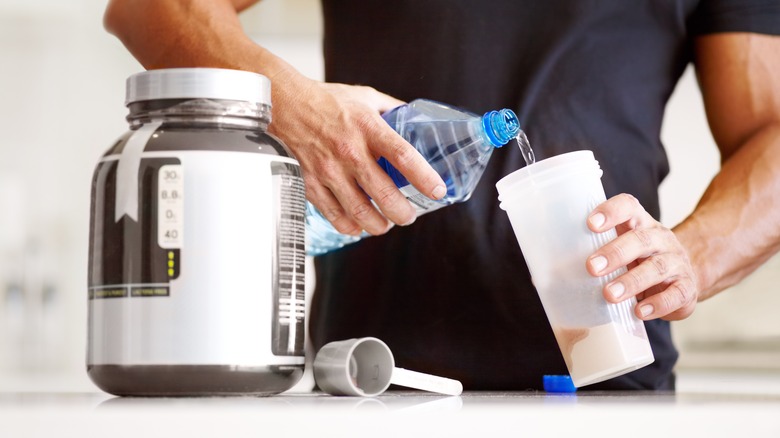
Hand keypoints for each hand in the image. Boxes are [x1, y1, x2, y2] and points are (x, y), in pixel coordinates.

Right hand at [269, 79, 446, 236]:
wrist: (284, 104)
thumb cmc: (326, 101)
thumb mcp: (365, 97)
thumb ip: (392, 110)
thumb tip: (416, 121)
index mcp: (368, 128)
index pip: (403, 156)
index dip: (424, 178)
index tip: (438, 191)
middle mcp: (349, 151)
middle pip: (384, 194)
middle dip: (403, 213)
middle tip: (409, 215)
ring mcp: (329, 170)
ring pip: (360, 212)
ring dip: (379, 225)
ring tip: (385, 223)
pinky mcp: (310, 183)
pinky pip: (334, 215)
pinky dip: (350, 226)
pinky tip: (358, 226)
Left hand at [585, 194, 699, 320]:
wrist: (682, 276)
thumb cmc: (638, 261)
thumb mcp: (619, 249)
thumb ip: (591, 254)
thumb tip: (544, 276)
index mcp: (640, 223)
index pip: (628, 207)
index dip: (611, 212)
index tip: (591, 224)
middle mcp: (660, 239)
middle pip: (640, 240)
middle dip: (615, 253)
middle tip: (592, 268)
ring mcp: (677, 262)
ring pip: (657, 268)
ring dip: (631, 281)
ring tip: (609, 295)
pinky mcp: (687, 288)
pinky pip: (676, 294)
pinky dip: (658, 304)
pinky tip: (640, 311)